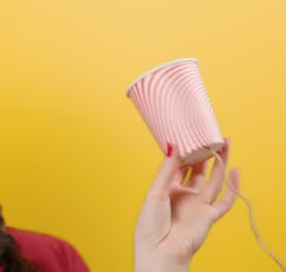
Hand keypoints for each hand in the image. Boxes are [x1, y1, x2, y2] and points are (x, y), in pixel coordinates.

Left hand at [134, 139, 239, 271]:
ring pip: (212, 180)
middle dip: (202, 154)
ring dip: (219, 164)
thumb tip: (173, 144)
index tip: (188, 135)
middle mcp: (184, 196)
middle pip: (196, 171)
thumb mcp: (156, 191)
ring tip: (224, 144)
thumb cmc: (151, 225)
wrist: (160, 251)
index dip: (184, 152)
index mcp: (167, 190)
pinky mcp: (209, 216)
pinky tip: (235, 172)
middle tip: (207, 136)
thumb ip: (167, 169)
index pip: (177, 167)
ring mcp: (197, 205)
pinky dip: (232, 188)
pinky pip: (224, 201)